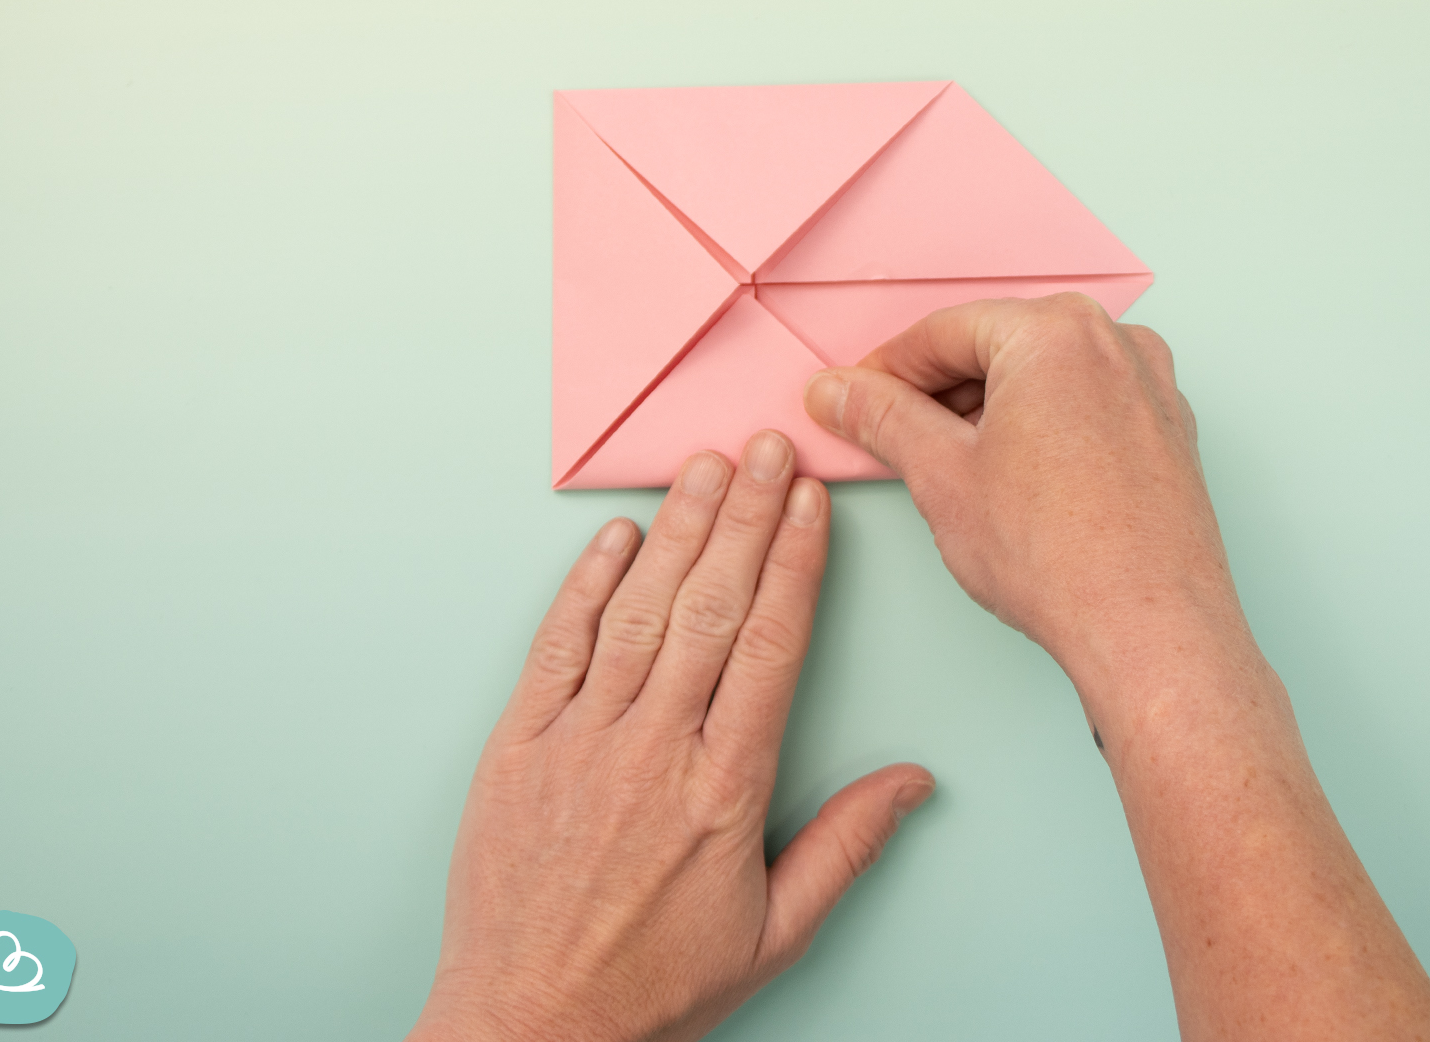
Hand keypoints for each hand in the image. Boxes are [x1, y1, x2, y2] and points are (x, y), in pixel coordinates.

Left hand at [411, 432, 933, 1041]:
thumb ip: (846, 848)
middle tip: (768, 446)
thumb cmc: (653, 986)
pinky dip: (584, 586)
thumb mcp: (776, 935)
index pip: (770, 646)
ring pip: (637, 612)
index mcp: (724, 789)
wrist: (528, 1027)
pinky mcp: (516, 747)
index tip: (811, 503)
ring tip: (707, 467)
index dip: (795, 564)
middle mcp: (654, 748)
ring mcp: (579, 741)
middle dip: (747, 518)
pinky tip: (616, 537)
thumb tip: (913, 782)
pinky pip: (555, 647)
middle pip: (710, 608)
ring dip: (678, 531)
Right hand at [802, 292, 1229, 681]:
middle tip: (895, 436)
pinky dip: (1042, 428)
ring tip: (953, 467)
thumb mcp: (942, 477)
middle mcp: (1115, 344)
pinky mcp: (1168, 431)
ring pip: (1045, 375)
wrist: (1150, 630)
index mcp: (1056, 332)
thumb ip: (881, 418)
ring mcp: (1151, 386)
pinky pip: (1087, 405)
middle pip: (998, 345)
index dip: (887, 370)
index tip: (857, 399)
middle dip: (940, 390)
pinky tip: (1014, 481)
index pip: (944, 331)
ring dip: (990, 410)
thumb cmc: (1064, 558)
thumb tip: (840, 393)